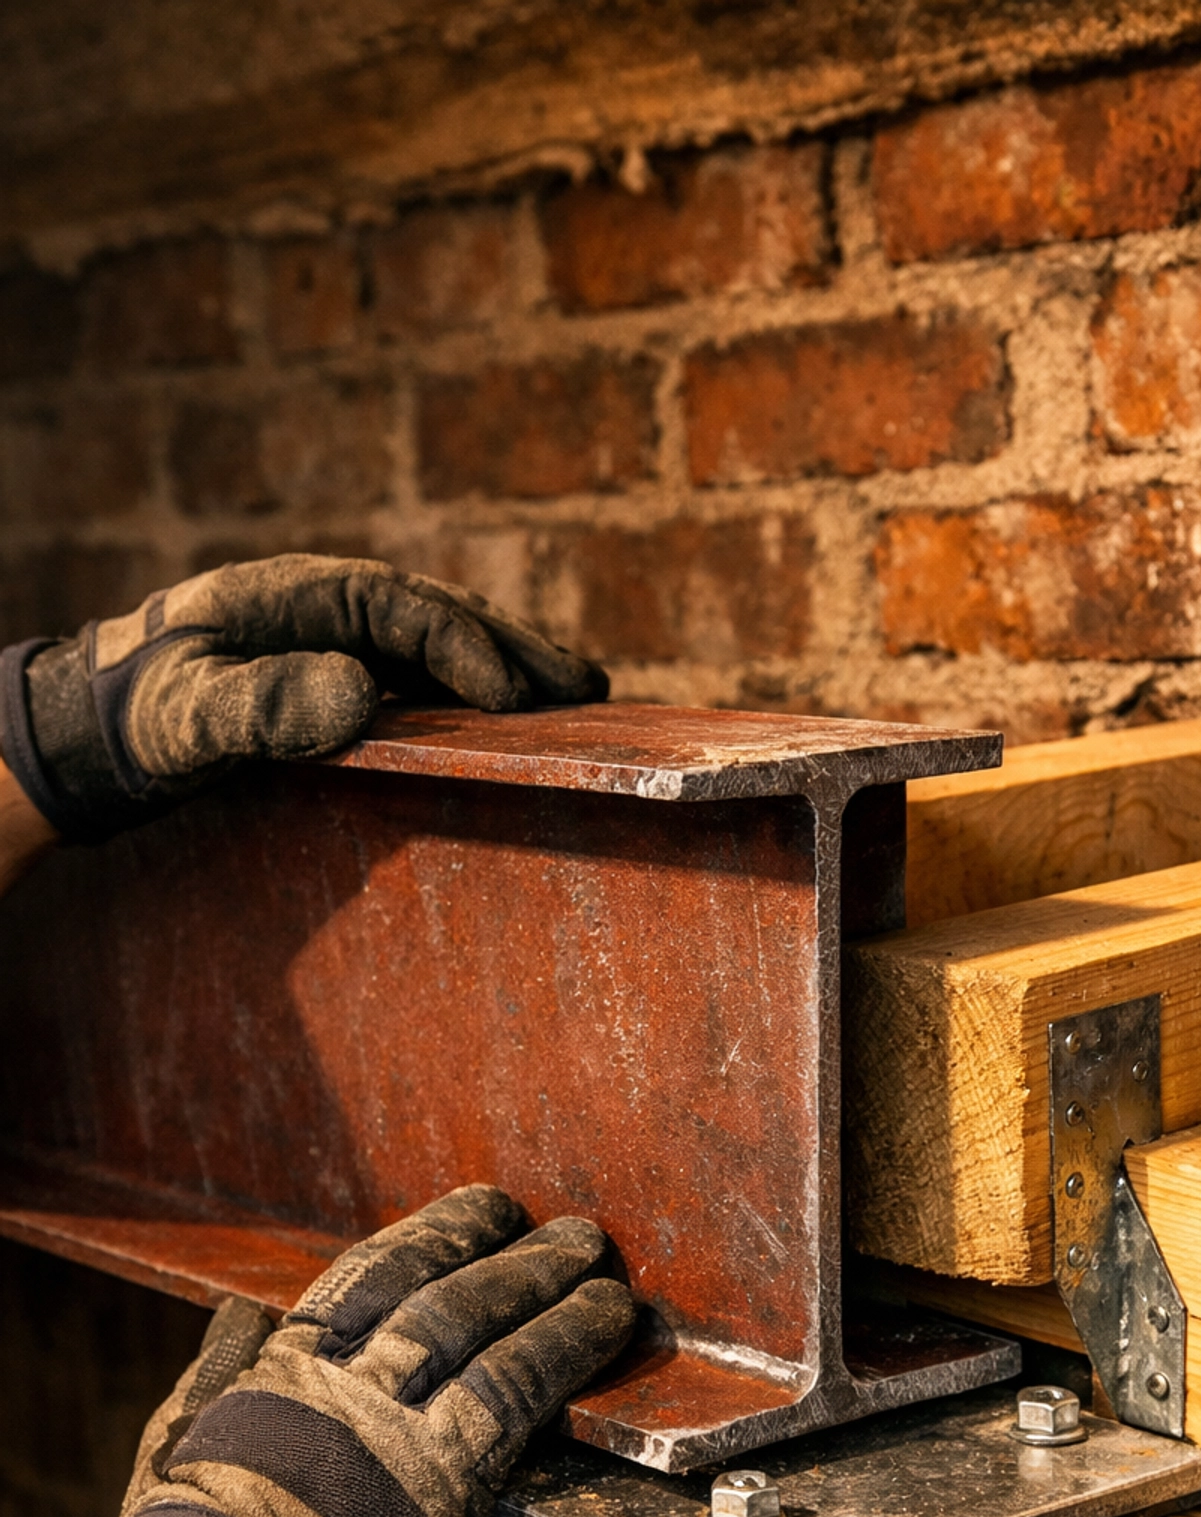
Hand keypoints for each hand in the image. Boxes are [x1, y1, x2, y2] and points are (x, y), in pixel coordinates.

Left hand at [0, 554, 606, 842]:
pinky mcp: (343, 679)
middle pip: (443, 614)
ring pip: (443, 642)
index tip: (510, 700)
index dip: (462, 648)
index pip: (403, 608)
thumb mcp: (189, 714)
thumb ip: (264, 703)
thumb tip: (359, 692)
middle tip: (587, 691)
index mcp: (298, 592)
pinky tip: (516, 722)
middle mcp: (330, 607)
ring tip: (581, 698)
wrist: (99, 727)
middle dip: (518, 649)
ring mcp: (341, 641)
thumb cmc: (139, 715)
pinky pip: (426, 678)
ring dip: (512, 666)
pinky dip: (477, 693)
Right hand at [32, 1187, 632, 1516]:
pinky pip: (519, 1390)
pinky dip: (568, 1347)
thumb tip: (238, 1314)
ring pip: (482, 1325)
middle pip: (437, 1288)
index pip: (367, 1274)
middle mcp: (341, 1376)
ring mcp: (394, 1422)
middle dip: (502, 1250)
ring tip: (599, 1259)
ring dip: (549, 1286)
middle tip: (562, 1230)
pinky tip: (609, 1324)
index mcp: (280, 1364)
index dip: (432, 1235)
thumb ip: (221, 1370)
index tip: (480, 1212)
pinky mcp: (444, 1477)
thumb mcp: (182, 1439)